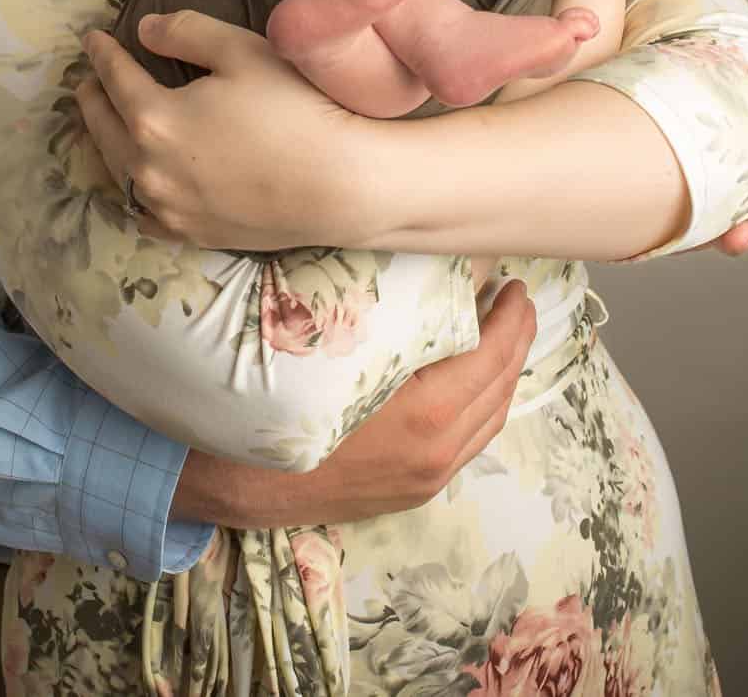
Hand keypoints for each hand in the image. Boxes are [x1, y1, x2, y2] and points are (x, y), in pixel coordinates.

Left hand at [79, 13, 376, 251]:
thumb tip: (144, 28)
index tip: (93, 39)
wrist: (341, 185)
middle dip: (92, 99)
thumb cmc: (295, 108)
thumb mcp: (241, 50)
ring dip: (106, 143)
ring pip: (118, 172)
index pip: (114, 78)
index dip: (102, 54)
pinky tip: (138, 184)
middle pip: (104, 128)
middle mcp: (149, 169)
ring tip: (105, 123)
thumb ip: (185, 31)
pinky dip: (133, 193)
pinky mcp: (193, 234)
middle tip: (87, 80)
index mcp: (153, 119)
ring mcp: (169, 208)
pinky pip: (146, 215)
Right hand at [172, 281, 536, 527]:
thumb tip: (414, 257)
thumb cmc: (273, 402)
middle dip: (515, 340)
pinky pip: (469, 442)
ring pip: (489, 420)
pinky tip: (473, 378)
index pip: (489, 357)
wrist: (231, 481)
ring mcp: (427, 477)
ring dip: (503, 373)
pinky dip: (482, 404)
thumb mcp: (328, 347)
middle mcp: (434, 454)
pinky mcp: (414, 489)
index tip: (515, 284)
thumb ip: (379, 310)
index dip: (509, 318)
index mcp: (423, 416)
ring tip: (503, 331)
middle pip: (499, 389)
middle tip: (516, 299)